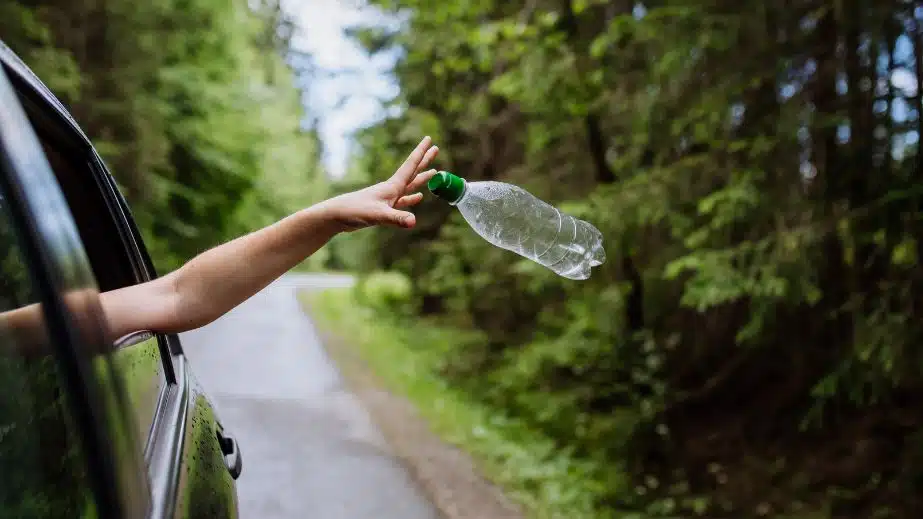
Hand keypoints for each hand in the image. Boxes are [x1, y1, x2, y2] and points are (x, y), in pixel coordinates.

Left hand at [322, 136, 438, 231]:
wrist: (337, 215)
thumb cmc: (355, 211)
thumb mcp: (378, 215)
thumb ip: (397, 218)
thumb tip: (413, 221)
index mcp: (392, 186)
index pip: (410, 165)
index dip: (421, 152)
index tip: (430, 139)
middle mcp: (391, 189)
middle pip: (413, 172)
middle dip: (424, 160)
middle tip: (436, 149)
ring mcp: (388, 198)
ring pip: (409, 185)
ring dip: (421, 178)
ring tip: (434, 172)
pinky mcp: (384, 208)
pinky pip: (402, 201)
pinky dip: (411, 198)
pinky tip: (418, 197)